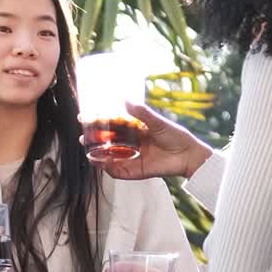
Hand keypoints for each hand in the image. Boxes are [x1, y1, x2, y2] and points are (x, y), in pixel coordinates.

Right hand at [87, 102, 212, 180]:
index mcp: (134, 130)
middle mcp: (131, 144)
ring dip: (97, 155)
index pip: (112, 125)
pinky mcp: (136, 171)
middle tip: (83, 136)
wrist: (188, 155)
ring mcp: (132, 158)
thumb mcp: (157, 121)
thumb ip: (141, 113)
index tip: (84, 117)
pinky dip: (109, 169)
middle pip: (108, 143)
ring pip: (110, 158)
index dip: (98, 122)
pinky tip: (101, 163)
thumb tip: (124, 99)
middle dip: (93, 141)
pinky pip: (119, 171)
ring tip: (88, 150)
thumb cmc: (175, 136)